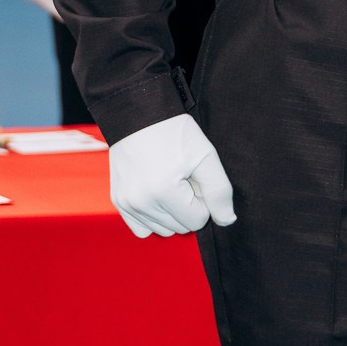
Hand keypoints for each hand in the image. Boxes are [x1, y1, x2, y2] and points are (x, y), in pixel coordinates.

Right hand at [108, 113, 236, 239]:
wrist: (139, 114)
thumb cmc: (174, 132)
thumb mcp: (205, 154)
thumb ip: (219, 190)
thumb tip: (227, 221)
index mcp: (164, 190)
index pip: (198, 221)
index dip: (202, 199)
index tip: (195, 178)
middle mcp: (142, 202)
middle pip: (180, 228)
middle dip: (188, 206)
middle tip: (183, 178)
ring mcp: (127, 204)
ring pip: (163, 230)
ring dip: (171, 213)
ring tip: (169, 183)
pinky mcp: (119, 202)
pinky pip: (142, 230)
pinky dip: (153, 219)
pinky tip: (157, 196)